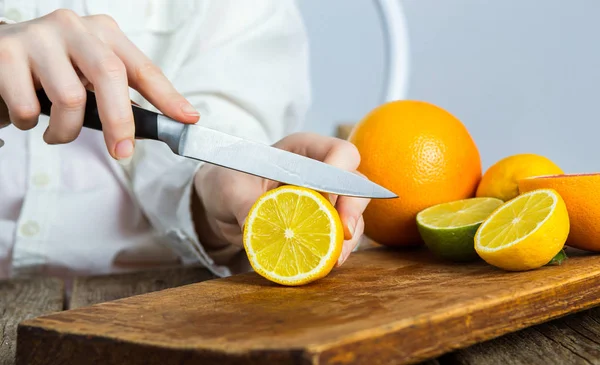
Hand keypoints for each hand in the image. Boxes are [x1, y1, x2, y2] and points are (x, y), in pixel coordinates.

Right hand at [0, 10, 198, 158]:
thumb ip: (120, 92)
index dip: (167, 96)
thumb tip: (163, 122)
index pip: (142, 68)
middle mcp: (73, 27)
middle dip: (120, 122)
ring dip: (66, 130)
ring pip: (70, 99)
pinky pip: (28, 107)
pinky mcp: (5, 53)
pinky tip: (30, 115)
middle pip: (110, 76)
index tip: (188, 119)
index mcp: (102, 32)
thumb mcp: (89, 73)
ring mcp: (38, 37)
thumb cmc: (51, 69)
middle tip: (122, 152)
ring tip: (58, 131)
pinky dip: (31, 124)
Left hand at [193, 133, 369, 266]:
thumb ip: (247, 204)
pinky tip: (325, 264)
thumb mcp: (230, 190)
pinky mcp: (319, 222)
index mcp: (302, 151)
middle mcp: (320, 171)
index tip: (328, 200)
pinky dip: (336, 250)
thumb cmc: (226, 184)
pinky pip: (339, 235)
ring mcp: (323, 197)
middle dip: (352, 209)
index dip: (341, 174)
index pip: (340, 153)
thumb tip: (262, 226)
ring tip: (334, 259)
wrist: (220, 207)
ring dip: (348, 236)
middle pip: (355, 183)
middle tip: (341, 233)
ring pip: (353, 213)